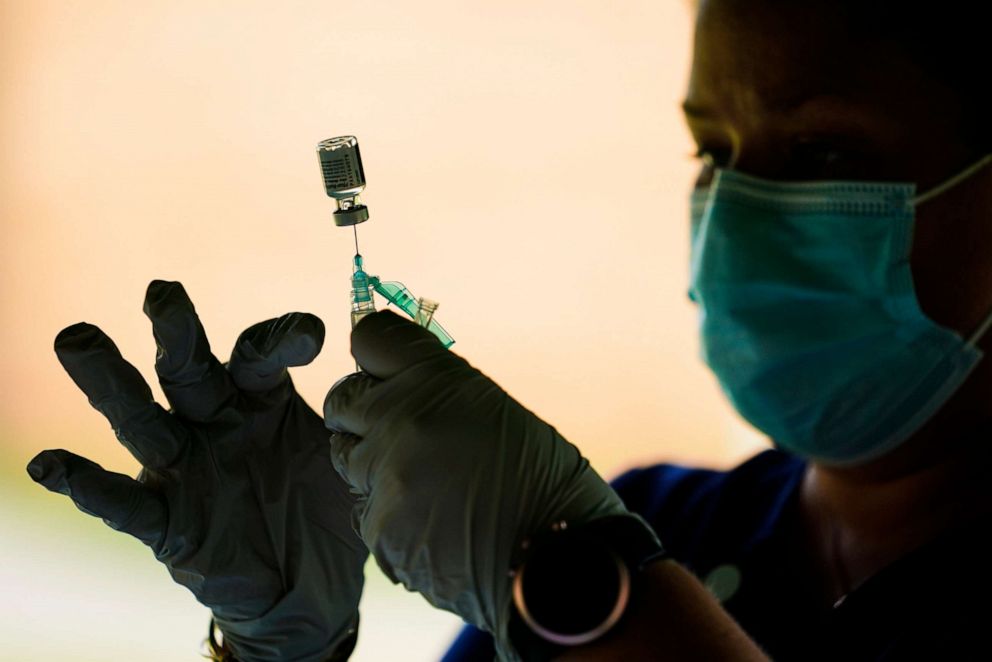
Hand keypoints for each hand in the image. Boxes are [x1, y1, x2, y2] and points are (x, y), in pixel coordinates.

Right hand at [27, 281, 367, 661]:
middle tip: (163, 294)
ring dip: (110, 382)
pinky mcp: (166, 520)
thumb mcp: (347, 452)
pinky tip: (51, 465)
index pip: (259, 352)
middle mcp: (214, 421)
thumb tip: (390, 360)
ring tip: (78, 339)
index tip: (313, 336)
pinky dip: (87, 485)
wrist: (310, 582)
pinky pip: (122, 503)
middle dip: (176, 331)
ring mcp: (185, 468)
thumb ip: (358, 409)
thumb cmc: (323, 503)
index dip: (280, 337)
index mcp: (260, 397)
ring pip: (142, 419)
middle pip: (187, 368)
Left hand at [323, 311, 654, 658]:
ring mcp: (385, 476)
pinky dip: (389, 514)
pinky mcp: (378, 528)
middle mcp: (400, 419)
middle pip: (342, 400)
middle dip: (362, 413)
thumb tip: (393, 377)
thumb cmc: (540, 480)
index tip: (384, 371)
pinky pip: (364, 509)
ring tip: (427, 482)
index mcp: (436, 379)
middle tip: (395, 431)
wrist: (559, 556)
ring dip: (374, 465)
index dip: (376, 357)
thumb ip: (435, 389)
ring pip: (346, 458)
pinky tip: (433, 522)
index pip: (370, 339)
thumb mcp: (494, 409)